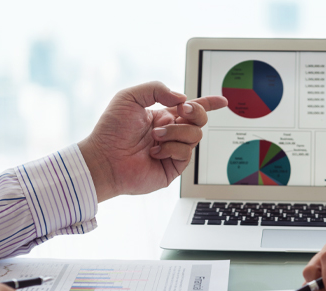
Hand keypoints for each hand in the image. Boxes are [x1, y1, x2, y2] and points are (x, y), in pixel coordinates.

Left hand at [78, 81, 227, 200]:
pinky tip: (154, 152)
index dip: (208, 103)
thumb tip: (182, 99)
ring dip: (176, 132)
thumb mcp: (129, 97)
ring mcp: (172, 150)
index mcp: (162, 116)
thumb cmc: (111, 130)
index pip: (190, 108)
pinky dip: (171, 148)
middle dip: (197, 112)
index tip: (222, 101)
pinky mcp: (172, 167)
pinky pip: (186, 153)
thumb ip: (156, 88)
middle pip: (200, 120)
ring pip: (195, 135)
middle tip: (183, 111)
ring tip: (155, 137)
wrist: (103, 158)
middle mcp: (170, 133)